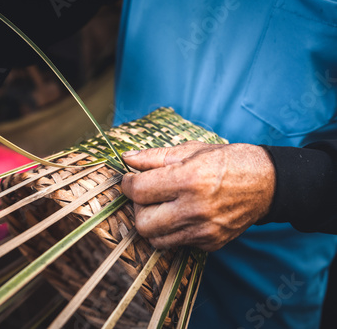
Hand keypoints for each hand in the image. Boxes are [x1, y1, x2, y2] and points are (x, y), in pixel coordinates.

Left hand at [121, 141, 275, 251]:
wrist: (268, 183)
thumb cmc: (229, 161)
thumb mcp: (192, 150)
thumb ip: (154, 157)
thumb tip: (127, 159)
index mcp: (188, 180)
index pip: (138, 191)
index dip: (127, 184)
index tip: (131, 180)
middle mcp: (195, 209)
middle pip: (142, 223)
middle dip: (138, 208)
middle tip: (147, 196)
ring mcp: (204, 231)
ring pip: (156, 240)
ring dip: (153, 223)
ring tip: (163, 207)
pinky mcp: (212, 244)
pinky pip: (178, 244)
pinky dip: (174, 231)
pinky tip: (185, 215)